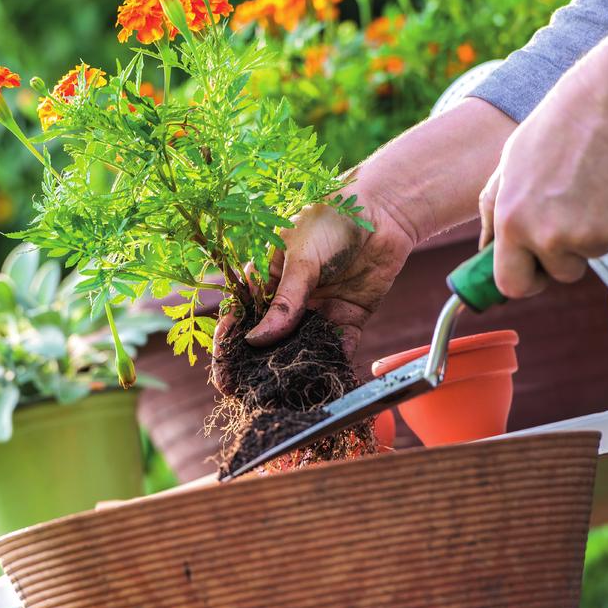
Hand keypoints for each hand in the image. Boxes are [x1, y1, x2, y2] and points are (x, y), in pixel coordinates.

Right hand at [211, 98, 515, 392]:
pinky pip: (338, 346)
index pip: (241, 317)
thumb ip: (284, 302)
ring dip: (295, 368)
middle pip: (269, 340)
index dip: (230, 347)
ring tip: (285, 397)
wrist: (383, 210)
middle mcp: (290, 299)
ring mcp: (318, 309)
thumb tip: (257, 340)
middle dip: (258, 367)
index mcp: (267, 279)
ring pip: (302, 347)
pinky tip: (325, 379)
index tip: (224, 374)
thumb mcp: (300, 259)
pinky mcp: (349, 317)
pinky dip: (333, 362)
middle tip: (249, 395)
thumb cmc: (330, 221)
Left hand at [479, 74, 607, 297]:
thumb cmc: (554, 132)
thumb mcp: (507, 169)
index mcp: (511, 223)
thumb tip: (484, 249)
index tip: (533, 273)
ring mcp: (588, 235)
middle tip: (568, 219)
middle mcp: (547, 235)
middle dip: (563, 259)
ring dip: (591, 232)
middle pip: (559, 275)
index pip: (512, 284)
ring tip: (587, 188)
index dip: (524, 281)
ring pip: (591, 254)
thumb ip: (493, 213)